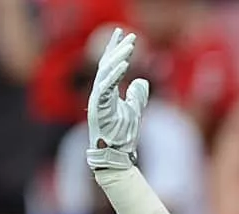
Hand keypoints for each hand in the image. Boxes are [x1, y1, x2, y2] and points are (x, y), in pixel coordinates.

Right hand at [86, 28, 149, 171]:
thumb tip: (141, 80)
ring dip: (119, 58)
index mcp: (106, 92)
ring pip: (106, 72)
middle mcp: (99, 93)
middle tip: (129, 35)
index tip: (123, 34)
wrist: (116, 154)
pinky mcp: (98, 107)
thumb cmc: (122, 135)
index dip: (115, 49)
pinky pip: (106, 87)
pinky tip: (125, 65)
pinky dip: (115, 75)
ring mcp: (97, 99)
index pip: (110, 65)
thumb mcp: (134, 109)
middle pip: (107, 64)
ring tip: (131, 46)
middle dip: (117, 48)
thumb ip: (136, 95)